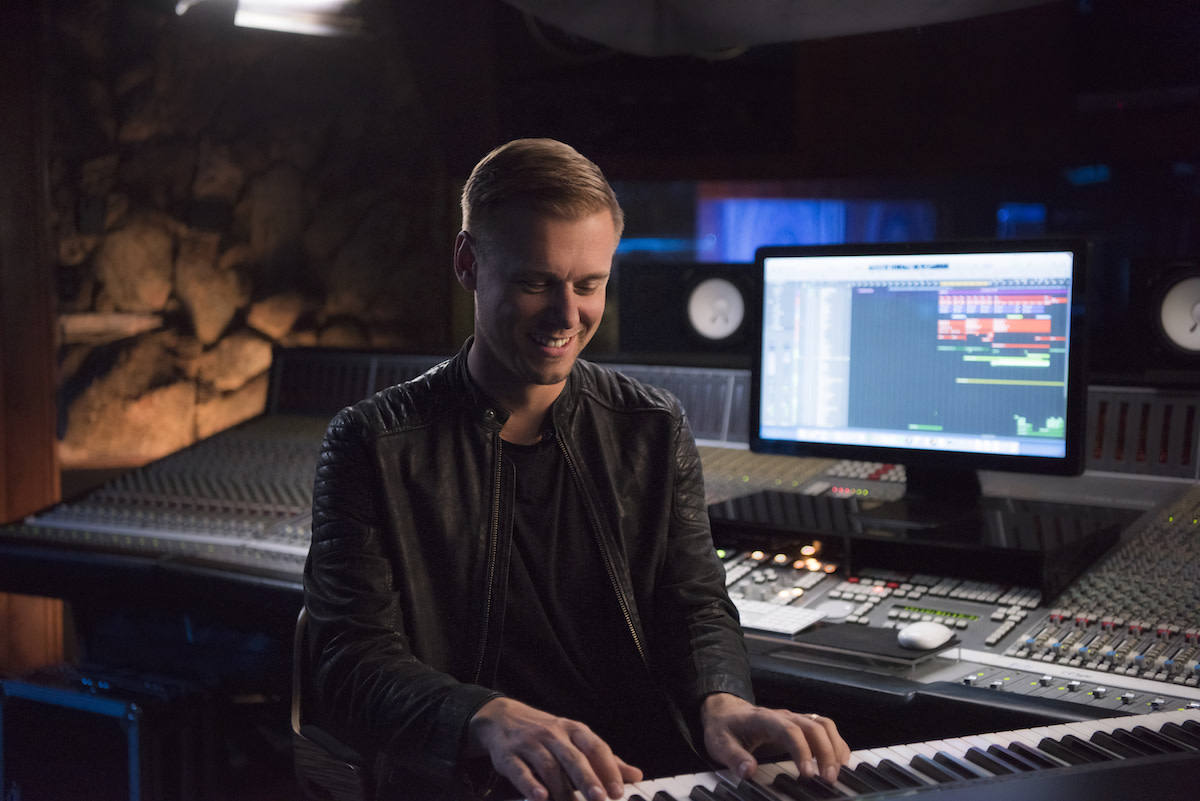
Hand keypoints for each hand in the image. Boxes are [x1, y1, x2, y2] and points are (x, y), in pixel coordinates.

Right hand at [466, 697, 642, 800]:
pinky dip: (530, 784)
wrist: (502, 718)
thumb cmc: (547, 734)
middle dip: (587, 779)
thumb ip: (604, 760)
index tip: (617, 792)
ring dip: (561, 789)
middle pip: (573, 757)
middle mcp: (553, 735)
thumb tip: (635, 775)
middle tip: (599, 799)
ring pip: (549, 767)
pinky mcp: (509, 756)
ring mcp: (530, 744)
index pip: (595, 747)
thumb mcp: (577, 740)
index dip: (608, 769)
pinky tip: (540, 797)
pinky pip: (520, 770)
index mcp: (574, 730)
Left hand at [700, 693, 850, 784]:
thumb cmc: (725, 728)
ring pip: (823, 725)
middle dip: (826, 752)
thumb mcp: (719, 744)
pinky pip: (824, 728)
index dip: (802, 751)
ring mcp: (794, 718)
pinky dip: (835, 743)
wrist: (725, 712)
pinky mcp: (800, 725)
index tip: (808, 774)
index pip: (789, 731)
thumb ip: (734, 757)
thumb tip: (749, 770)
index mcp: (764, 719)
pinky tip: (838, 762)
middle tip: (829, 779)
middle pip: (813, 727)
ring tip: (837, 773)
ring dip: (834, 747)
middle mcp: (783, 716)